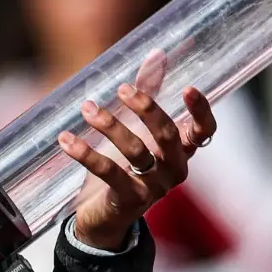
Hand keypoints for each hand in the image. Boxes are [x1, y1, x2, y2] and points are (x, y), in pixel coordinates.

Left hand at [59, 77, 216, 251]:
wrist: (102, 217)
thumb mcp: (136, 128)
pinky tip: (67, 139)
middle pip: (168, 135)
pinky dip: (85, 153)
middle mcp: (173, 170)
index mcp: (181, 152)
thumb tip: (158, 54)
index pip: (204, 131)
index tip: (188, 89)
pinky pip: (108, 172)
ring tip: (87, 108)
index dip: (201, 111)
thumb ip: (149, 93)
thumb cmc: (123, 167)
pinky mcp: (128, 200)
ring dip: (110, 126)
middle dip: (147, 109)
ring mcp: (153, 188)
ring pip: (136, 151)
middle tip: (123, 89)